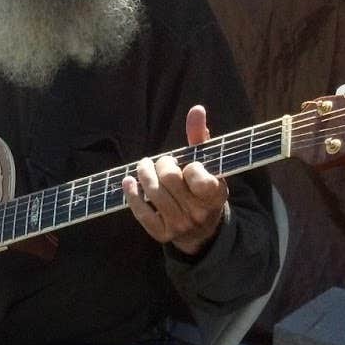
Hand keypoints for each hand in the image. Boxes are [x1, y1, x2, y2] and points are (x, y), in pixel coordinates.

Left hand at [121, 104, 229, 255]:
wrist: (201, 229)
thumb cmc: (202, 188)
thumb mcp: (208, 165)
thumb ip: (200, 138)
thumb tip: (196, 109)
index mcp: (215, 195)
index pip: (197, 175)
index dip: (189, 167)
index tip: (189, 166)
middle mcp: (199, 213)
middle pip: (169, 179)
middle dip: (161, 164)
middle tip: (160, 161)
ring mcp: (180, 226)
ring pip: (153, 193)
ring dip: (144, 174)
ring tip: (143, 166)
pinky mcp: (162, 234)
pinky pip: (142, 213)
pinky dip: (131, 195)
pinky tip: (129, 182)